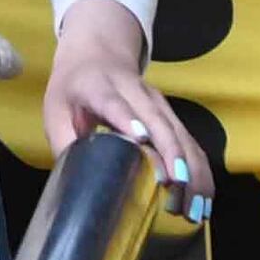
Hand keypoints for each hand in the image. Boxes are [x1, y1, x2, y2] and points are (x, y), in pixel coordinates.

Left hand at [40, 0, 204, 210]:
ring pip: (180, 133)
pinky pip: (189, 142)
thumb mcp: (55, 110)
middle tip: (178, 187)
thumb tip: (76, 182)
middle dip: (171, 153)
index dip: (127, 119)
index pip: (114, 103)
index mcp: (99, 87)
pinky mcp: (171, 114)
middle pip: (158, 120)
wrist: (97, 53)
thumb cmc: (73, 88)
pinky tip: (204, 198)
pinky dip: (199, 170)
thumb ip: (64, 142)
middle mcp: (134, 92)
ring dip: (192, 169)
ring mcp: (157, 102)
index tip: (140, 138)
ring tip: (195, 206)